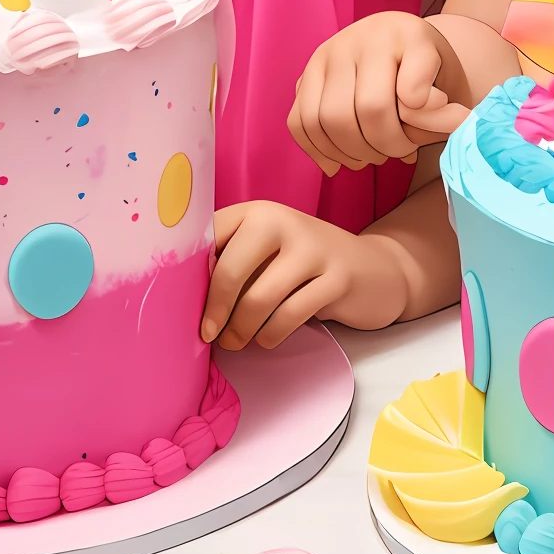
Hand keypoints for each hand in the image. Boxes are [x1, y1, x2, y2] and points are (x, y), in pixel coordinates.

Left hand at [199, 201, 408, 349]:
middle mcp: (284, 221)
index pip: (210, 234)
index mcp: (259, 212)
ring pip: (259, 299)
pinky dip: (270, 335)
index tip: (179, 302)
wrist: (374, 269)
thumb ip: (235, 261)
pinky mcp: (337, 278)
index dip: (189, 271)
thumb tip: (188, 298)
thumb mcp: (270, 251)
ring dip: (240, 330)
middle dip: (214, 310)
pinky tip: (266, 338)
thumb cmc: (306, 264)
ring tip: (235, 341)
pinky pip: (289, 316)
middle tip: (208, 334)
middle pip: (231, 269)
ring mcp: (314, 248)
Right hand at [286, 10, 469, 175]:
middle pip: (367, 111)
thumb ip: (444, 112)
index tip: (437, 113)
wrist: (403, 48)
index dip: (426, 119)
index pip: (411, 92)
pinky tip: (341, 160)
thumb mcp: (449, 86)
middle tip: (401, 151)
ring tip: (372, 156)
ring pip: (327, 120)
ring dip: (352, 152)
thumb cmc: (430, 74)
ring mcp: (328, 53)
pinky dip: (318, 150)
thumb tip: (458, 122)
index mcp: (406, 32)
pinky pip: (300, 121)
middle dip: (388, 146)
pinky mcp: (307, 73)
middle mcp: (361, 36)